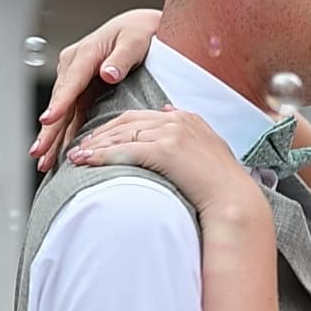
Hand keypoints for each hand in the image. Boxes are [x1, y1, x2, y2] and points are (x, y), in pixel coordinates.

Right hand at [30, 8, 162, 173]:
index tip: (48, 120)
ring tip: (42, 161)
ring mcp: (75, 76)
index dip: (59, 103)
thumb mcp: (136, 40)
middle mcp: (74, 64)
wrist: (142, 27)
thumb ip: (122, 58)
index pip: (71, 82)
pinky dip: (63, 132)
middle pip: (60, 101)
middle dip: (48, 129)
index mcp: (86, 53)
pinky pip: (70, 113)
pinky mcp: (81, 87)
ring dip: (51, 136)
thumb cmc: (141, 32)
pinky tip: (56, 151)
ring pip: (62, 111)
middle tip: (38, 153)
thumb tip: (107, 74)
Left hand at [70, 107, 259, 214]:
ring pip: (122, 135)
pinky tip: (86, 161)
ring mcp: (171, 132)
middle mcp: (177, 120)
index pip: (140, 117)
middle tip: (80, 147)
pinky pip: (124, 150)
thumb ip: (188, 130)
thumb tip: (169, 111)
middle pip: (126, 123)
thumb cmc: (221, 184)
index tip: (98, 140)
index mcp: (186, 118)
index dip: (115, 128)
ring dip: (95, 146)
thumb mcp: (207, 148)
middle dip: (99, 135)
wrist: (233, 199)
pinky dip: (101, 156)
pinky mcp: (165, 149)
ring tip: (76, 156)